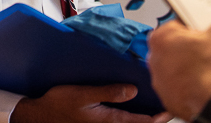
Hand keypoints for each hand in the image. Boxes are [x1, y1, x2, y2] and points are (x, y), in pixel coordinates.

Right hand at [10, 84, 173, 122]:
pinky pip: (119, 122)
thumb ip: (108, 93)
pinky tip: (130, 105)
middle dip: (154, 118)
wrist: (40, 116)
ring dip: (142, 117)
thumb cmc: (58, 104)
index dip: (159, 116)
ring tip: (154, 106)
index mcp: (109, 121)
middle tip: (167, 105)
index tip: (170, 107)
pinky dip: (130, 116)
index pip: (142, 122)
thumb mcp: (82, 94)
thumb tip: (133, 90)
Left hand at [147, 14, 210, 121]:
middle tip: (208, 54)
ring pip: (176, 70)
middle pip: (175, 49)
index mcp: (161, 37)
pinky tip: (204, 87)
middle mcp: (155, 58)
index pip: (176, 27)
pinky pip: (179, 90)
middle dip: (190, 51)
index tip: (204, 36)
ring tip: (208, 72)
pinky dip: (189, 89)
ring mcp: (160, 81)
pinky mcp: (168, 100)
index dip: (194, 31)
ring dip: (189, 71)